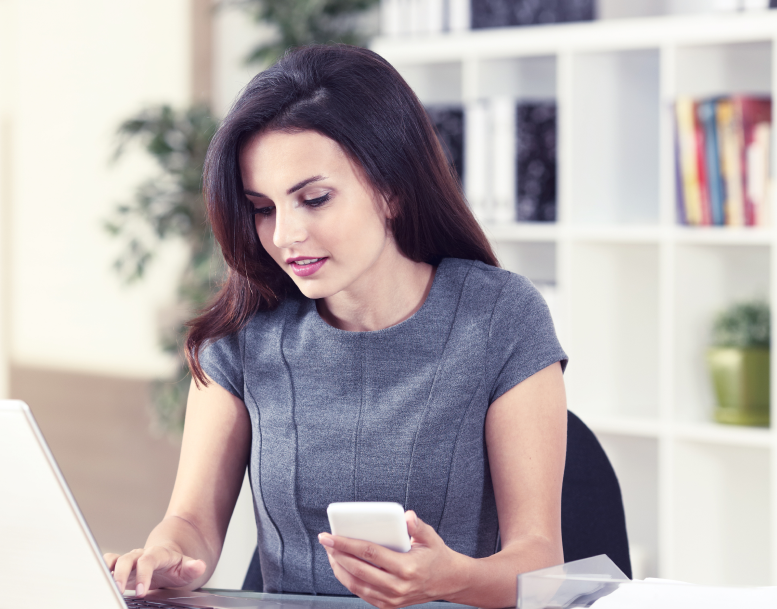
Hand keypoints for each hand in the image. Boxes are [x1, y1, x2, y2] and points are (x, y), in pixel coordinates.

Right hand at [103, 546, 206, 597]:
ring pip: (115, 560)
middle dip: (120, 574)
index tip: (141, 591)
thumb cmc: (175, 565)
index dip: (143, 574)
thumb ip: (193, 567)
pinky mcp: (121, 567)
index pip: (148, 560)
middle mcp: (141, 555)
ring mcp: (130, 560)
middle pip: (127, 559)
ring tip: (105, 587)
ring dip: (108, 573)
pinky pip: (108, 563)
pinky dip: (102, 570)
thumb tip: (200, 565)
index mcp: (157, 554)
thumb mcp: (186, 568)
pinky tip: (101, 583)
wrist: (167, 559)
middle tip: (118, 591)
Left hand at [318, 511, 466, 608]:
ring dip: (339, 568)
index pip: (370, 553)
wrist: (449, 582)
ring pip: (356, 585)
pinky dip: (348, 580)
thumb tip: (406, 516)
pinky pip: (362, 593)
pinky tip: (342, 566)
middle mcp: (398, 587)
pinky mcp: (388, 606)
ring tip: (331, 552)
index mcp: (407, 567)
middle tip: (325, 541)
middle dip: (337, 554)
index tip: (330, 535)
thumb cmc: (436, 555)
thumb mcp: (431, 537)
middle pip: (358, 570)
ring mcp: (392, 599)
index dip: (347, 543)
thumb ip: (417, 526)